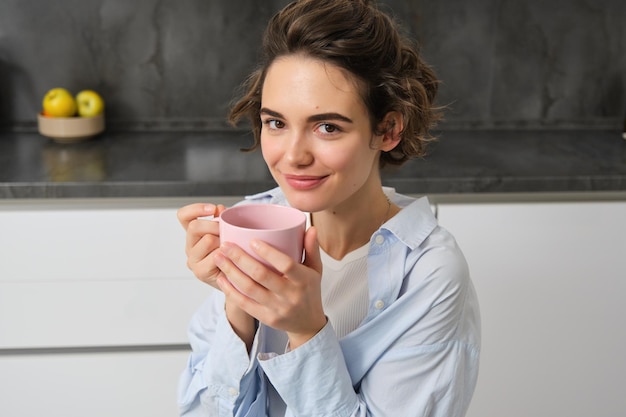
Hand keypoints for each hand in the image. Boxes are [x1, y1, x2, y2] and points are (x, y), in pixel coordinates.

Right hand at [177, 203, 226, 288]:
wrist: (238, 280)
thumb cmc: (232, 255)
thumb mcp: (228, 233)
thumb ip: (222, 220)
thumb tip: (220, 209)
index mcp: (193, 234)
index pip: (183, 216)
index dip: (195, 209)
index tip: (213, 209)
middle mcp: (189, 246)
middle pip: (194, 226)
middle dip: (214, 226)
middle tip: (227, 232)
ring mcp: (193, 260)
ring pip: (207, 240)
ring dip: (222, 241)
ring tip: (230, 248)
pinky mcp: (200, 272)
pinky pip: (215, 256)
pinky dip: (226, 254)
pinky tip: (230, 258)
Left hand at [215, 226, 325, 348]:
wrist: (308, 323)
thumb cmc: (309, 290)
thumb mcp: (316, 269)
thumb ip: (311, 248)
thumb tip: (309, 228)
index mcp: (303, 280)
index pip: (286, 265)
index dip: (268, 252)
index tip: (252, 240)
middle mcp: (290, 295)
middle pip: (261, 275)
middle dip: (240, 258)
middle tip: (225, 245)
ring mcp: (277, 308)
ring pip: (249, 289)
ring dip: (231, 272)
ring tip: (219, 257)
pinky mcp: (266, 318)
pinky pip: (244, 304)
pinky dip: (231, 290)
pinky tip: (221, 278)